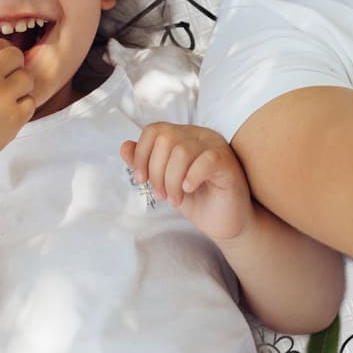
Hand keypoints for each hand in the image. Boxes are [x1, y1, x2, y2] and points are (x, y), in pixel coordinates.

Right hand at [0, 40, 34, 176]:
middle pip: (15, 56)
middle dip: (13, 68)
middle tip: (4, 84)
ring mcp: (1, 95)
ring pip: (27, 78)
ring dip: (19, 89)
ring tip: (3, 103)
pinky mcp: (14, 117)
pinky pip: (30, 102)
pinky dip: (21, 109)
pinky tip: (5, 117)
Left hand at [120, 123, 254, 242]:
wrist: (225, 222)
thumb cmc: (198, 200)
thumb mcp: (164, 182)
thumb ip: (146, 163)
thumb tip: (124, 146)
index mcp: (184, 136)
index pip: (154, 130)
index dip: (141, 154)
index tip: (141, 180)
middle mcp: (200, 135)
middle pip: (165, 139)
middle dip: (156, 172)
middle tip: (161, 195)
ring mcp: (216, 146)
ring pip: (182, 151)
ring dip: (171, 180)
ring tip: (174, 199)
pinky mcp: (228, 164)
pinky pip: (206, 160)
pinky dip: (191, 177)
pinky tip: (189, 190)